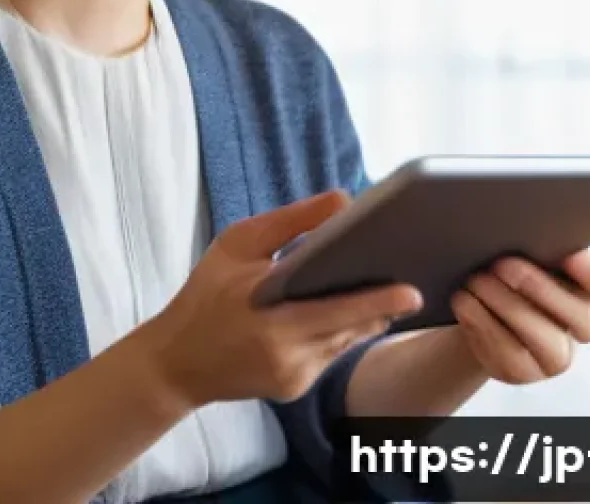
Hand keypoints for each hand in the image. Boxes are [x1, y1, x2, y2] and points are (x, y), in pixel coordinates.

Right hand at [143, 191, 422, 408]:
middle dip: (383, 306)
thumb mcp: (238, 245)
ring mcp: (294, 377)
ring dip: (366, 317)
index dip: (377, 301)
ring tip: (385, 290)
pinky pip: (331, 355)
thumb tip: (343, 200)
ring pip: (347, 342)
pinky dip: (341, 331)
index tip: (410, 290)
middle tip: (412, 285)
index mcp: (272, 318)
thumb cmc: (206, 293)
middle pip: (353, 328)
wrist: (177, 361)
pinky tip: (346, 310)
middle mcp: (288, 355)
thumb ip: (291, 222)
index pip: (337, 310)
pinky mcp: (296, 389)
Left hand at [450, 250, 589, 384]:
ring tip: (476, 281)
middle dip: (538, 287)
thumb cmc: (502, 262)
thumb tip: (517, 219)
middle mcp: (580, 323)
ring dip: (506, 306)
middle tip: (501, 264)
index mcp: (586, 285)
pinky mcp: (524, 370)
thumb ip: (532, 237)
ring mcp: (556, 353)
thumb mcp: (519, 245)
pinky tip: (464, 302)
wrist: (472, 298)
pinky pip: (510, 357)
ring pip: (545, 340)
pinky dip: (483, 325)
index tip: (569, 254)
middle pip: (580, 315)